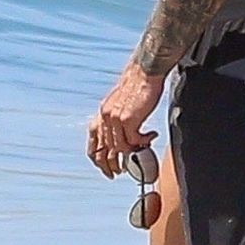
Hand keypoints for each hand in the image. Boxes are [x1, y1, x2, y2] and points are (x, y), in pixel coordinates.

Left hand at [87, 61, 164, 177]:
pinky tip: (151, 136)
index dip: (98, 161)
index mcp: (101, 115)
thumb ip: (117, 120)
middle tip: (121, 171)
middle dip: (113, 164)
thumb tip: (123, 138)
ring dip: (132, 152)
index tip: (106, 169)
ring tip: (143, 148)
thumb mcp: (119, 104)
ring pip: (120, 148)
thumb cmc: (136, 86)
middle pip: (105, 151)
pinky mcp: (128, 119)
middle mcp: (105, 118)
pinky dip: (144, 141)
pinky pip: (134, 140)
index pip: (93, 145)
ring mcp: (115, 119)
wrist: (144, 72)